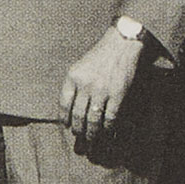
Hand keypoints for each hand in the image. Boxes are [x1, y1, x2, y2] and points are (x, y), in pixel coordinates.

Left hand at [59, 26, 144, 143]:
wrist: (121, 44)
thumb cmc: (99, 56)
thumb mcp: (80, 67)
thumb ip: (74, 84)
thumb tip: (70, 108)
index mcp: (72, 76)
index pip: (63, 104)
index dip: (64, 118)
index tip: (67, 126)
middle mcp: (85, 84)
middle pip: (77, 115)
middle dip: (78, 130)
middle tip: (80, 138)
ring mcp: (101, 90)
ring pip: (93, 119)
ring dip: (92, 133)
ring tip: (91, 139)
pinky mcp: (118, 94)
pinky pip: (110, 117)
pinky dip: (108, 127)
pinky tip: (107, 131)